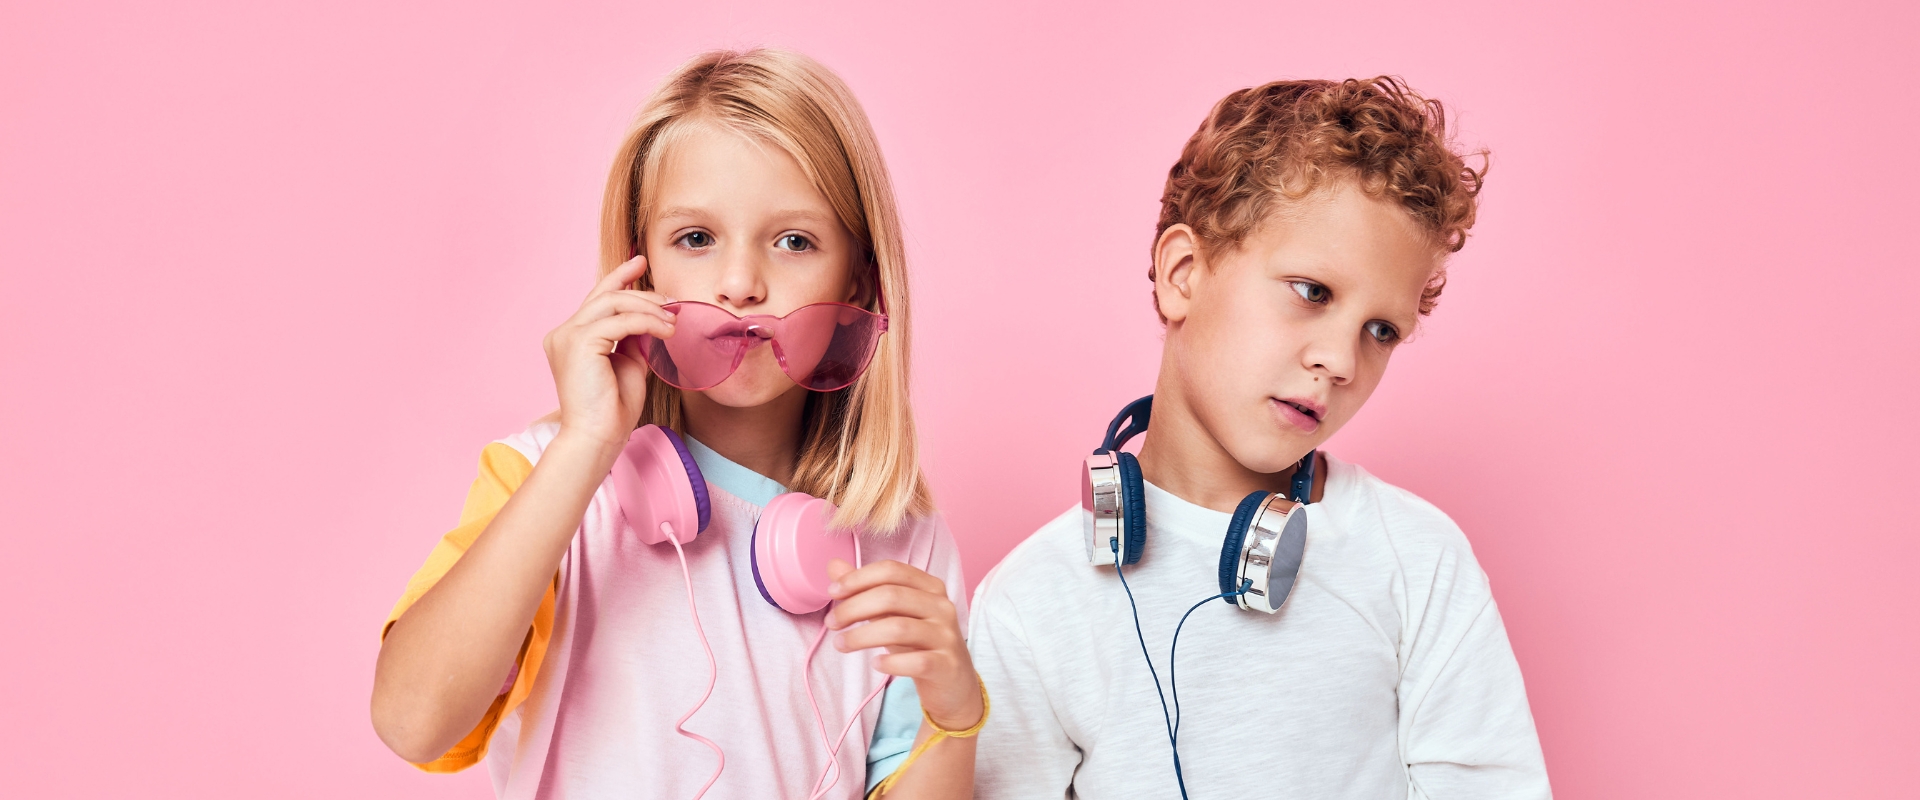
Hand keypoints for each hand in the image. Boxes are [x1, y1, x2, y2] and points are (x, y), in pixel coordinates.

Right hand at [541, 256, 674, 448]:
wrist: (597, 438)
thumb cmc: (612, 410)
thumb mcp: (628, 364)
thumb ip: (634, 339)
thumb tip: (652, 319)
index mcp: (570, 338)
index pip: (596, 298)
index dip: (618, 276)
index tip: (640, 261)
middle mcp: (563, 333)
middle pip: (605, 296)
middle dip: (640, 290)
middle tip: (670, 298)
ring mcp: (567, 336)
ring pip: (613, 303)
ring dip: (648, 307)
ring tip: (673, 320)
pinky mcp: (578, 343)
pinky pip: (620, 321)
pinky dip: (647, 322)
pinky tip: (666, 330)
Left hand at [825, 559, 982, 730]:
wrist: (953, 685)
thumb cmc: (919, 645)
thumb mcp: (892, 615)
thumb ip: (866, 590)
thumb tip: (834, 566)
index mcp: (930, 587)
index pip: (891, 570)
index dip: (858, 578)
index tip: (833, 592)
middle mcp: (942, 607)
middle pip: (891, 596)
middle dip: (853, 608)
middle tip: (832, 623)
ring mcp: (946, 637)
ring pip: (899, 628)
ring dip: (862, 636)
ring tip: (841, 644)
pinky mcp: (947, 666)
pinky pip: (916, 661)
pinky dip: (891, 662)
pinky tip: (875, 664)